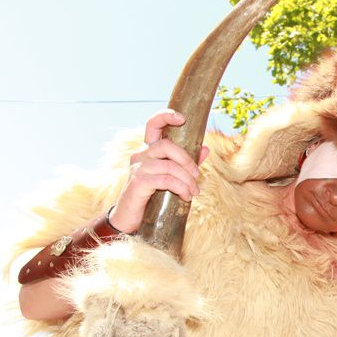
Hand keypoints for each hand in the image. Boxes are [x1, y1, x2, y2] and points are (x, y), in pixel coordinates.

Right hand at [108, 109, 209, 233]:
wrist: (131, 219)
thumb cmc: (152, 197)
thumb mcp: (172, 178)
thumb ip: (187, 163)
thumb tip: (205, 149)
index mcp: (149, 151)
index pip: (153, 125)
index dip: (165, 116)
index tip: (183, 118)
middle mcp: (141, 155)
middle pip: (167, 145)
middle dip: (187, 160)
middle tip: (197, 176)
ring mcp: (138, 168)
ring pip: (169, 165)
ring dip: (187, 180)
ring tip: (193, 192)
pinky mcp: (138, 182)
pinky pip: (165, 180)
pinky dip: (181, 188)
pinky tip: (185, 197)